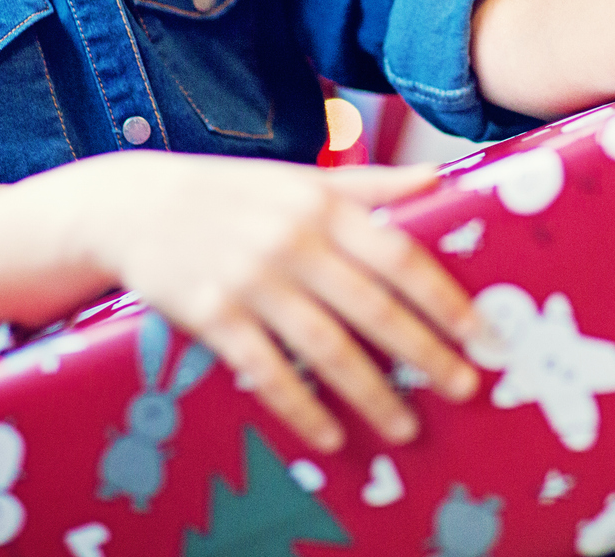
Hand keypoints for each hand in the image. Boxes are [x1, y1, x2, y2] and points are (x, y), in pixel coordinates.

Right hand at [90, 153, 480, 453]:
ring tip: (406, 427)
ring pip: (326, 348)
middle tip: (465, 388)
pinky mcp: (213, 316)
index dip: (445, 298)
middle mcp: (293, 242)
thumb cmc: (230, 193)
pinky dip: (302, 408)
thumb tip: (439, 179)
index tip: (481, 334)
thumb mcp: (300, 178)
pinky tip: (331, 435)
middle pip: (373, 308)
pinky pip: (267, 372)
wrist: (133, 205)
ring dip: (371, 393)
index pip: (400, 255)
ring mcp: (251, 281)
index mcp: (322, 205)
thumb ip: (370, 185)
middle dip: (425, 353)